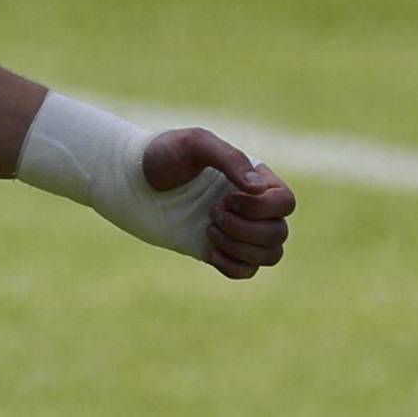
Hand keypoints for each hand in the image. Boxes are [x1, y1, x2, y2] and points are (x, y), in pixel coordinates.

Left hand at [142, 126, 295, 281]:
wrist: (131, 180)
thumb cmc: (163, 155)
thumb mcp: (195, 144)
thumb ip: (229, 159)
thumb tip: (258, 188)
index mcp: (255, 179)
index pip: (286, 203)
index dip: (262, 208)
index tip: (225, 197)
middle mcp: (253, 207)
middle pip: (280, 232)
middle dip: (245, 228)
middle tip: (211, 212)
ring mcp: (238, 231)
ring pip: (270, 254)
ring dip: (241, 247)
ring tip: (209, 230)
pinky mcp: (220, 250)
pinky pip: (247, 271)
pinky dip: (232, 266)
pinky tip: (209, 250)